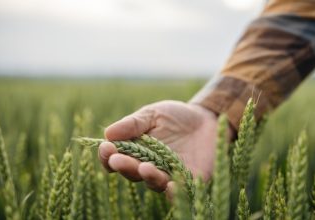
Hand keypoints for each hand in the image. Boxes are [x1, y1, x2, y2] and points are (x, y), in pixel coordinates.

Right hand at [98, 100, 217, 196]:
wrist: (208, 119)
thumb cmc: (176, 117)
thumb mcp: (153, 114)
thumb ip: (133, 123)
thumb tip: (108, 133)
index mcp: (136, 151)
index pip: (116, 158)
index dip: (108, 156)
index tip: (106, 147)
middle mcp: (149, 166)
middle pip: (132, 172)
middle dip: (124, 166)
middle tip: (118, 160)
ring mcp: (169, 175)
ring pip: (154, 182)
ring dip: (148, 176)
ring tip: (144, 167)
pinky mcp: (190, 180)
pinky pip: (180, 190)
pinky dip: (174, 191)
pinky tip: (171, 185)